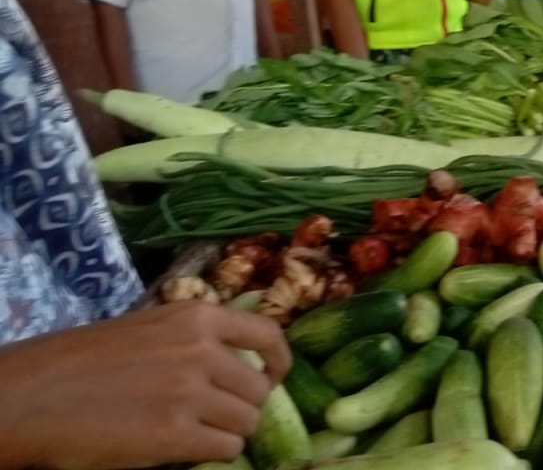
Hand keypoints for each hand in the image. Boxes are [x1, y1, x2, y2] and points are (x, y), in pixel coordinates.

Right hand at [0, 301, 290, 469]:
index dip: (278, 362)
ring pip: (247, 421)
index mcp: (197, 317)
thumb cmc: (83, 361)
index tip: (274, 379)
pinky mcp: (174, 435)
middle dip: (246, 407)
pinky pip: (225, 448)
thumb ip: (194, 337)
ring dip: (229, 432)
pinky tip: (188, 450)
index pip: (269, 334)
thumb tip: (236, 359)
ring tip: (199, 434)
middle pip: (259, 388)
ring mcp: (191, 393)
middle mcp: (202, 350)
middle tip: (218, 417)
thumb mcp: (150, 327)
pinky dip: (213, 453)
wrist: (35, 394)